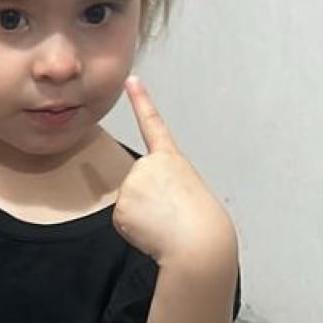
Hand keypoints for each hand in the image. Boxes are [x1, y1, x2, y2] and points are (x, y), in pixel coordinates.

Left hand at [114, 77, 237, 267]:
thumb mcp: (187, 191)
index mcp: (171, 160)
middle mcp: (148, 165)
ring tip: (164, 223)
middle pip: (137, 184)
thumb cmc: (201, 223)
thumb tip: (137, 199)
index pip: (153, 124)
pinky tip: (152, 231)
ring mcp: (133, 184)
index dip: (141, 100)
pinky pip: (123, 219)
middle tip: (169, 213)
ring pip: (129, 203)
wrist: (197, 243)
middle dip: (148, 201)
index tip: (131, 80)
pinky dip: (135, 229)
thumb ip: (162, 185)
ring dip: (143, 217)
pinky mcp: (121, 206)